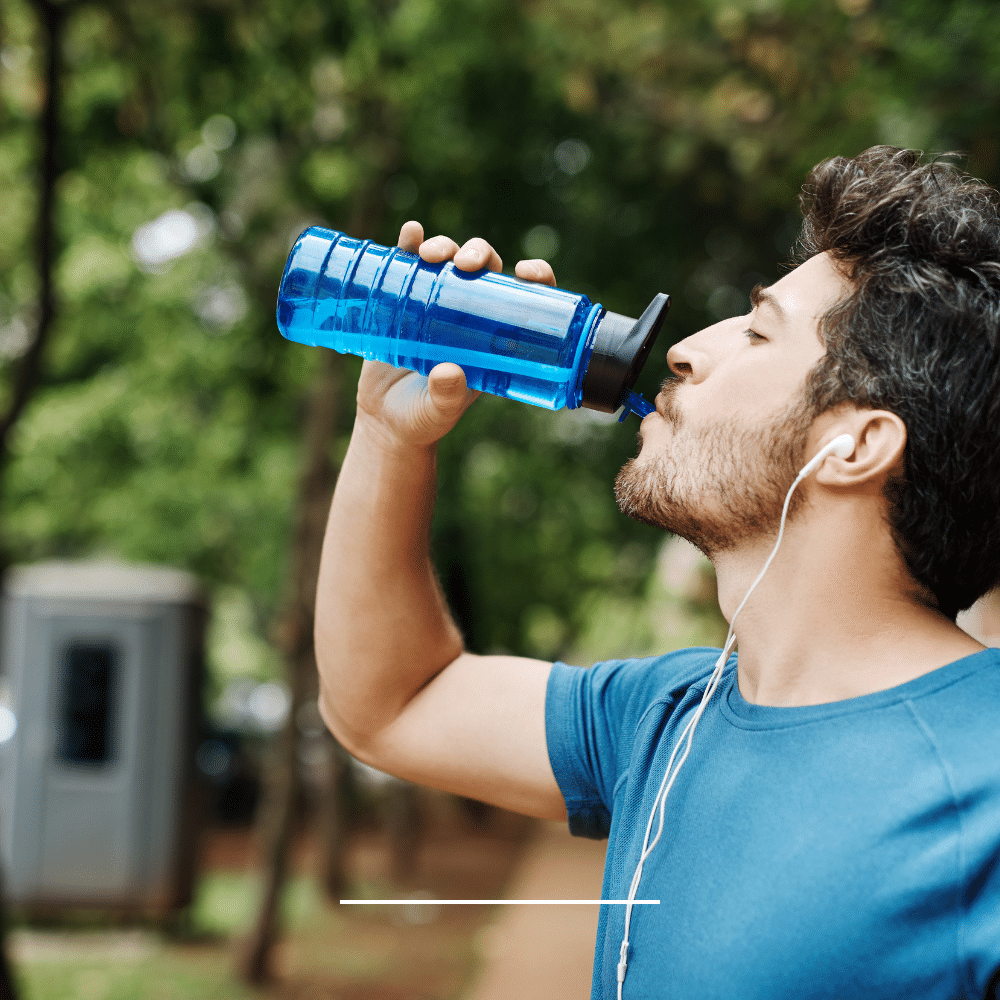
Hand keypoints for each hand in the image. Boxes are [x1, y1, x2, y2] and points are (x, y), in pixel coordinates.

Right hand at [355, 221, 556, 448]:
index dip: (536, 278)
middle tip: (464, 263)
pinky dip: (410, 243)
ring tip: (428, 254)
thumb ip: (447, 397)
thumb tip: (449, 373)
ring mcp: (436, 304)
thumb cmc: (422, 419)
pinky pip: (409, 264)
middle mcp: (469, 314)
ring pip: (449, 259)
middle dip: (480, 253)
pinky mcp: (403, 300)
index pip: (526, 298)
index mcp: (493, 338)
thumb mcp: (438, 413)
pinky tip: (410, 234)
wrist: (385, 420)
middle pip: (486, 267)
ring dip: (444, 246)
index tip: (527, 273)